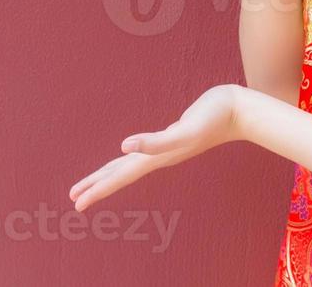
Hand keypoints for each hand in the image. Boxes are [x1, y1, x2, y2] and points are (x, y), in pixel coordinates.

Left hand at [67, 84, 244, 212]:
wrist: (238, 110)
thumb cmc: (213, 118)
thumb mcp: (183, 131)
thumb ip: (155, 142)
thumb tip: (124, 147)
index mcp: (156, 157)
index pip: (119, 176)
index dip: (97, 188)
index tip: (77, 202)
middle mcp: (159, 156)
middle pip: (121, 174)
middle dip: (97, 185)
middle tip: (74, 198)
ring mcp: (166, 148)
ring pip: (131, 164)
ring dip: (111, 173)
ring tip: (94, 182)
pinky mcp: (173, 136)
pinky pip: (146, 149)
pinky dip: (132, 153)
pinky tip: (130, 152)